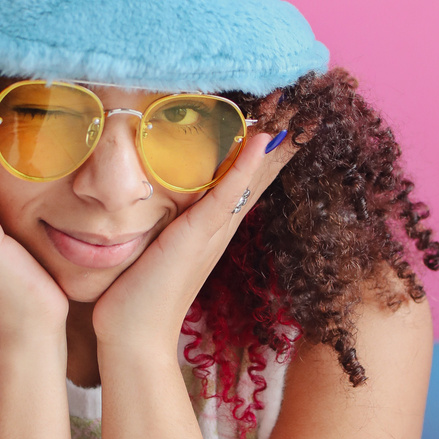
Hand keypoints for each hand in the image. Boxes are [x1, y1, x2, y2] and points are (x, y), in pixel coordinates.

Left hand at [91, 128, 297, 354]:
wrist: (132, 335)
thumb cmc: (137, 293)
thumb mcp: (155, 247)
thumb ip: (163, 224)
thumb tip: (157, 200)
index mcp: (213, 228)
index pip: (246, 180)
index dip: (266, 149)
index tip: (285, 116)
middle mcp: (221, 227)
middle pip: (260, 176)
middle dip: (281, 141)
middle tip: (306, 104)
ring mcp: (213, 232)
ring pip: (251, 179)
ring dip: (273, 144)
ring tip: (297, 110)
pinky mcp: (197, 237)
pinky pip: (226, 196)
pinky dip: (245, 167)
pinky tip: (261, 140)